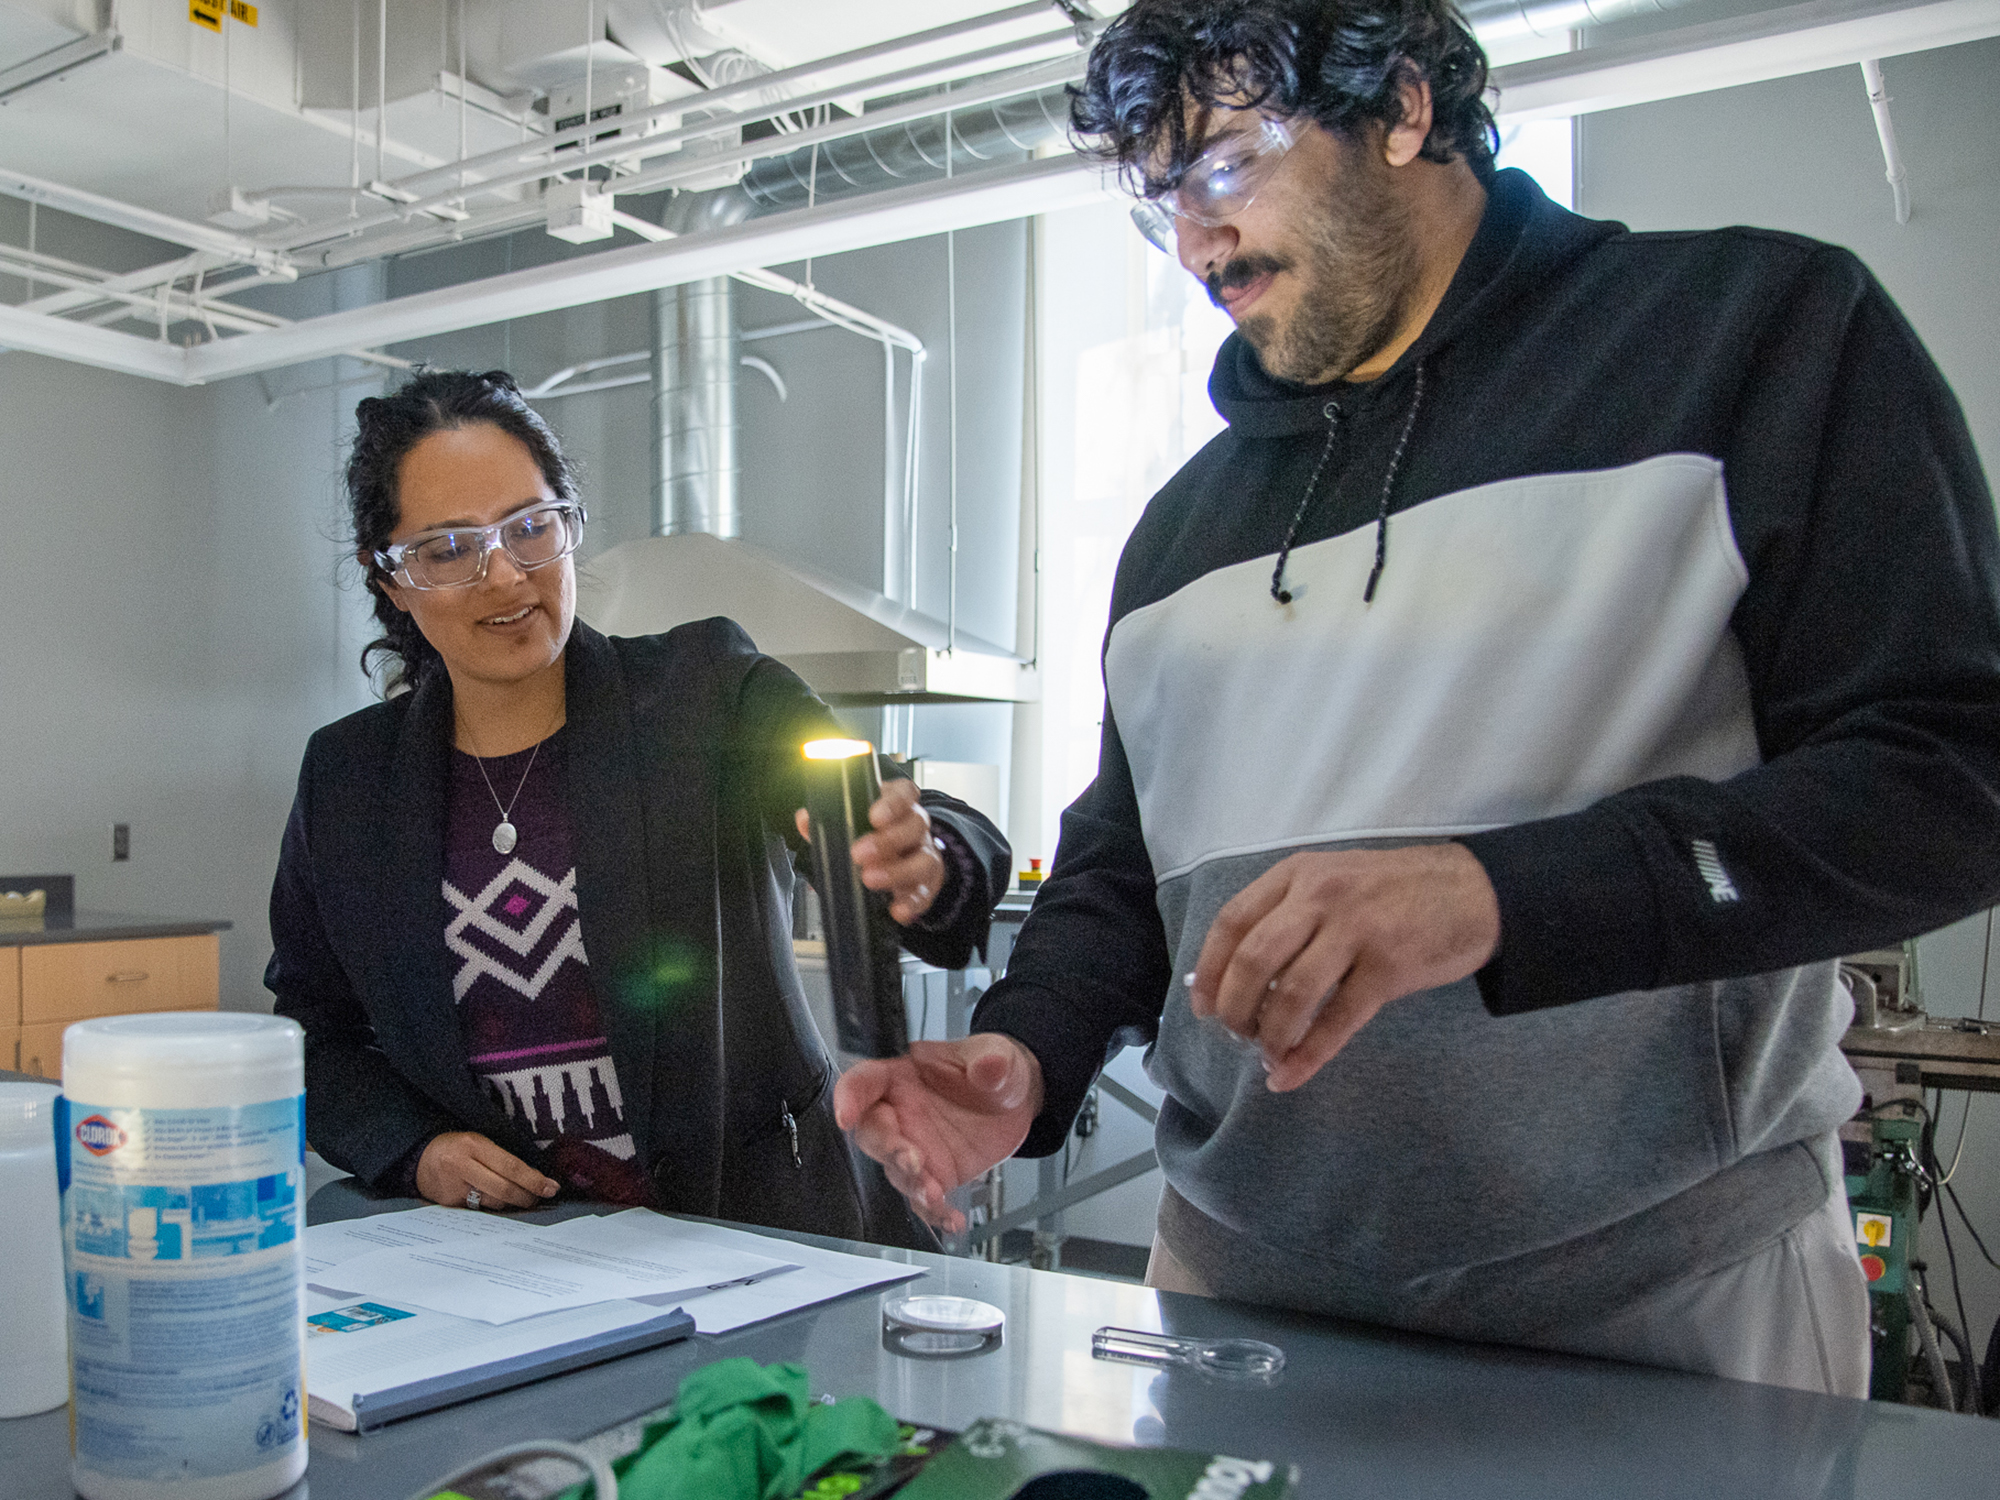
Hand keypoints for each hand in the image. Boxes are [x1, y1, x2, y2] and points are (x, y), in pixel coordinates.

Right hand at [414, 1131, 559, 1209]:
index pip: (511, 1166)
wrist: (420, 1159)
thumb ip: (502, 1160)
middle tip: (539, 1198)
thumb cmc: (458, 1149)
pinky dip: (491, 1208)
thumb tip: (534, 1179)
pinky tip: (495, 1203)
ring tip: (517, 1198)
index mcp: (474, 1145)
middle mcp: (462, 1166)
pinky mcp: (448, 1204)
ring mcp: (454, 1187)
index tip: (551, 1187)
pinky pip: (479, 1210)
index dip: (533, 1180)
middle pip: (503, 1189)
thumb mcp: (479, 1144)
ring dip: (510, 1203)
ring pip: (493, 1202)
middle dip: (526, 1197)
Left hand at [795, 778, 944, 925]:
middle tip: (859, 853)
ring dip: (898, 871)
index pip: (904, 794)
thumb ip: (827, 821)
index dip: (893, 804)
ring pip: (924, 859)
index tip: (874, 816)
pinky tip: (897, 909)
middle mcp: (915, 826)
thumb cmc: (872, 834)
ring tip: (870, 879)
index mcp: (897, 805)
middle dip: (888, 840)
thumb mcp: (850, 823)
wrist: (900, 857)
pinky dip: (911, 902)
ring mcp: (925, 854)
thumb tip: (805, 819)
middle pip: (914, 826)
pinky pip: (925, 892)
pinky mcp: (928, 883)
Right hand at [834, 1033, 1044, 1232]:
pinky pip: (923, 1200)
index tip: (846, 1115)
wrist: (1013, 1104)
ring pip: (895, 1170)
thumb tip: (990, 1063)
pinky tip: (951, 1218)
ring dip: (911, 1184)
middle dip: (886, 1149)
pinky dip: (934, 1213)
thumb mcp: (1000, 1055)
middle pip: (872, 1132)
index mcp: (903, 1075)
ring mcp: (914, 1147)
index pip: (864, 1081)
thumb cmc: (992, 1070)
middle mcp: (900, 1113)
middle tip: (911, 1160)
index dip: (849, 1096)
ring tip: (933, 1192)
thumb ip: (992, 1059)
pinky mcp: (932, 1175)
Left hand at [1189, 844, 1499, 1092]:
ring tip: (1266, 1053)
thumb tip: (1237, 977)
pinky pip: (1336, 1021)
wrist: (1475, 890)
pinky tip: (1289, 1076)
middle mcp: (1320, 897)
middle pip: (1253, 960)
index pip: (1232, 922)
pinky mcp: (1388, 968)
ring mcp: (1356, 931)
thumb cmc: (1394, 890)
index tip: (1203, 1007)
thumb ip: (1289, 914)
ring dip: (1269, 1035)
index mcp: (1297, 874)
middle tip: (1236, 1035)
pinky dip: (1307, 1056)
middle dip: (1235, 1008)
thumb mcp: (1333, 880)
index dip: (1210, 970)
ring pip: (1290, 994)